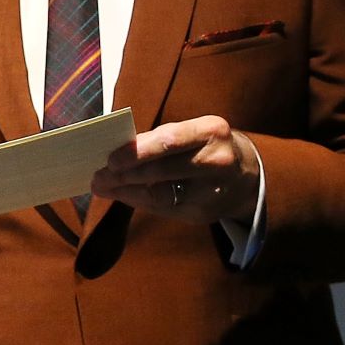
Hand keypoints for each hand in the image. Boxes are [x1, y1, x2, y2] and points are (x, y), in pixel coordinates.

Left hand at [90, 116, 259, 223]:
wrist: (246, 175)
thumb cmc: (205, 146)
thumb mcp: (193, 132)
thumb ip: (159, 140)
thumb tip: (113, 151)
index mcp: (211, 131)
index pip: (169, 141)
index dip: (138, 152)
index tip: (110, 158)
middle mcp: (216, 161)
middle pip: (162, 171)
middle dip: (124, 175)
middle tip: (97, 177)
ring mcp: (212, 191)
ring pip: (160, 194)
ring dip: (125, 191)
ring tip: (102, 187)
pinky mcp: (205, 213)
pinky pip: (164, 209)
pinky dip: (139, 201)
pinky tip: (122, 195)